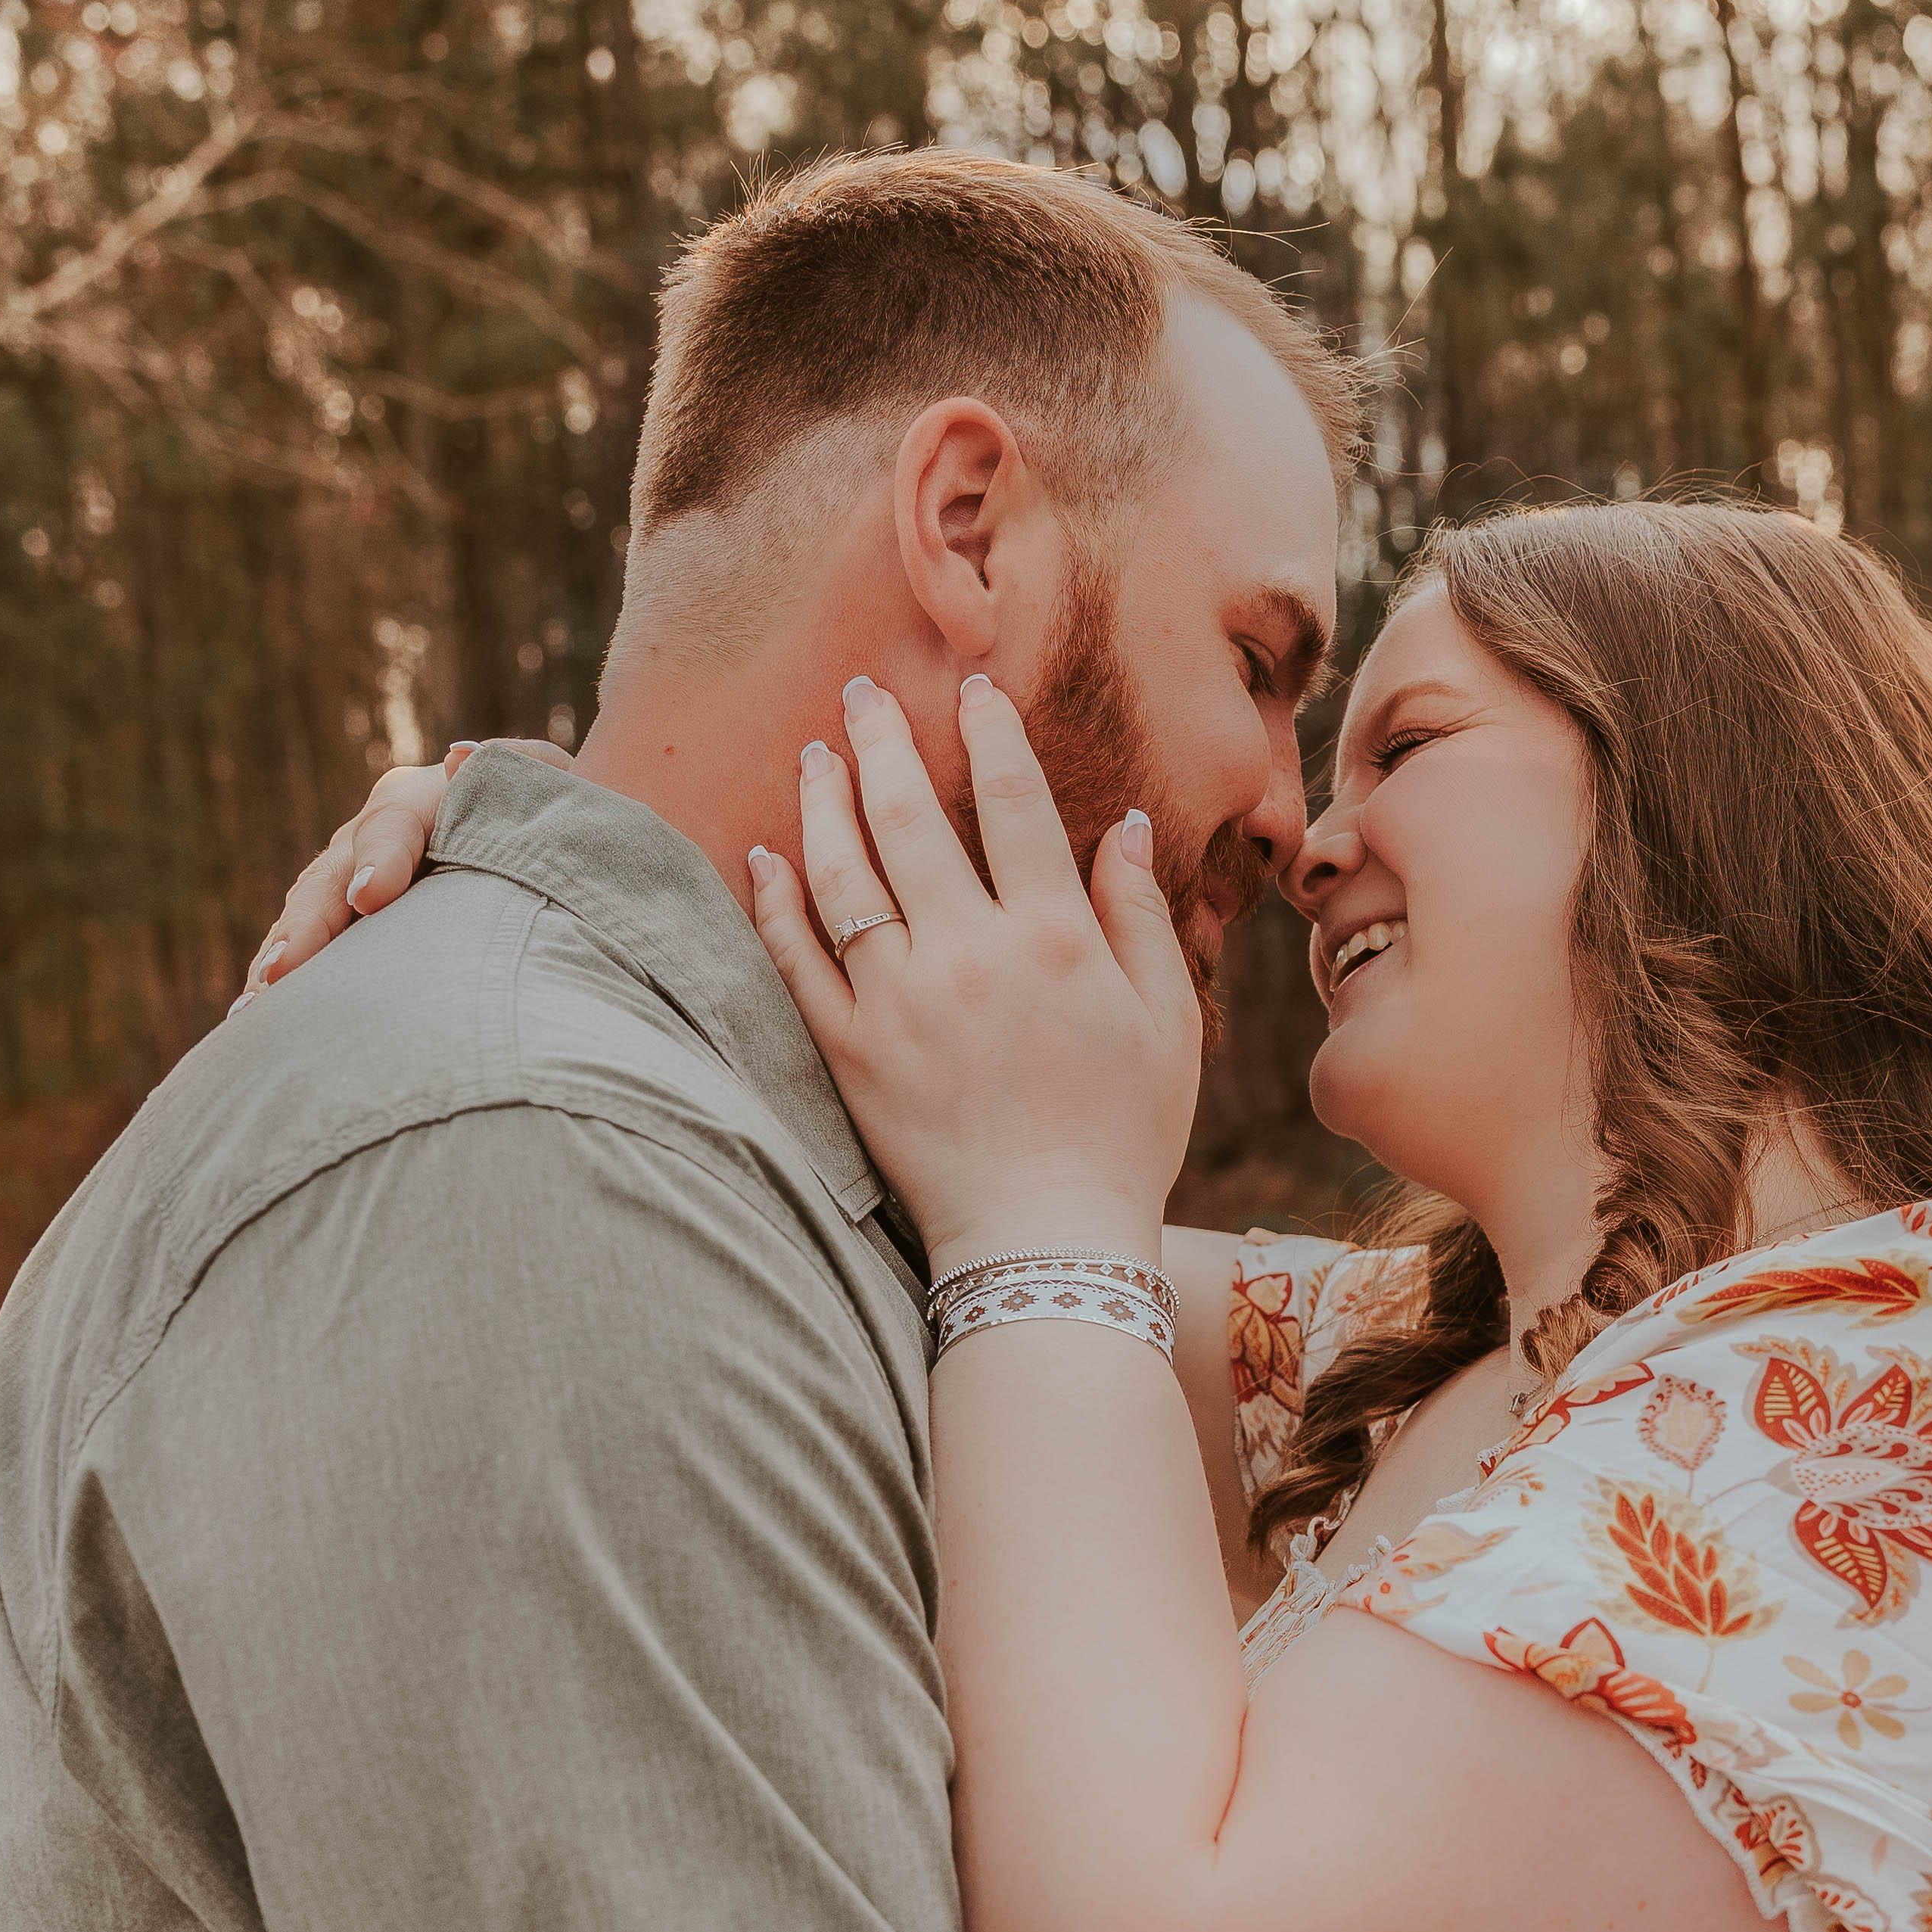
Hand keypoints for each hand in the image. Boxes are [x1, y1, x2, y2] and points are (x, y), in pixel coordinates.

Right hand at [238, 735, 574, 1004]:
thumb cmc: (549, 821)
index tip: (371, 898)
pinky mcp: (347, 925)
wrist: (542, 854)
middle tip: (283, 971)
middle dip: (307, 926)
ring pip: (307, 918)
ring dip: (280, 961)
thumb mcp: (548, 788)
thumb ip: (519, 771)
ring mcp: (351, 880)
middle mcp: (372, 837)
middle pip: (330, 878)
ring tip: (255, 1007)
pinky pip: (308, 953)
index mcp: (420, 798)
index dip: (380, 857)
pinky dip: (284, 985)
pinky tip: (255, 1023)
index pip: (393, 823)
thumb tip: (460, 759)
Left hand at [746, 673, 1201, 1276]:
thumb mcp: (1166, 1023)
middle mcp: (968, 955)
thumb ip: (1139, 917)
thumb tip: (1120, 825)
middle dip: (883, 741)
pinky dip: (775, 903)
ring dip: (824, 803)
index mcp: (1052, 938)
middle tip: (862, 691)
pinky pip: (796, 962)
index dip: (990, 734)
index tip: (972, 688)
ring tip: (816, 755)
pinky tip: (765, 856)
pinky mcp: (849, 1054)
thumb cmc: (1123, 1137)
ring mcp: (898, 1003)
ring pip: (844, 875)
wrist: (1047, 1243)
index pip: (1013, 804)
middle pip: (911, 818)